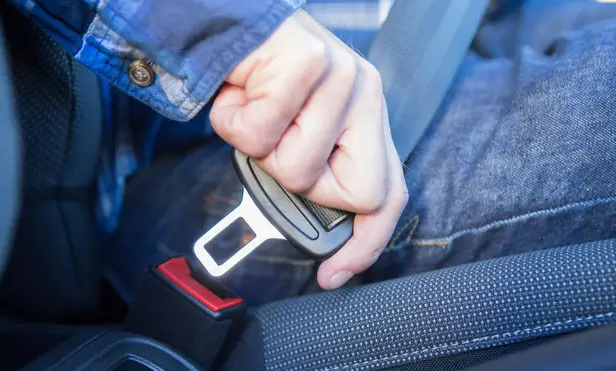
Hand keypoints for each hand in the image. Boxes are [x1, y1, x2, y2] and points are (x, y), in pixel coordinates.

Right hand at [210, 9, 407, 289]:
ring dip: (259, 149)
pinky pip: (260, 132)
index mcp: (368, 116)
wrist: (226, 25)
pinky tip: (240, 95)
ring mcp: (342, 76)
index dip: (366, 243)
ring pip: (297, 165)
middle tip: (278, 150)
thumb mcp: (297, 133)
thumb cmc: (260, 83)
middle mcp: (366, 94)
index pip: (389, 193)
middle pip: (357, 190)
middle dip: (305, 186)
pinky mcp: (309, 61)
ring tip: (255, 112)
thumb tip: (315, 222)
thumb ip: (317, 170)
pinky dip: (234, 122)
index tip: (333, 274)